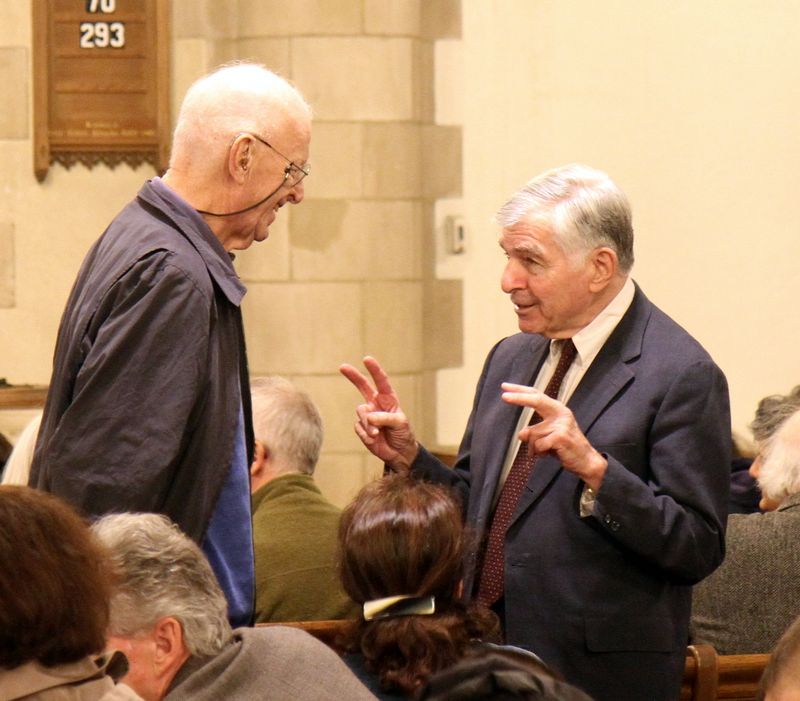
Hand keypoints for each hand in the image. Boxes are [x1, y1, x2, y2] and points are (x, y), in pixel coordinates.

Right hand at [339, 356, 418, 472]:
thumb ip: (385, 417)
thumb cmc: (403, 434)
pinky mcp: (362, 428)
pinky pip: (359, 427)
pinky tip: (374, 439)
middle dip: (353, 376)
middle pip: (362, 386)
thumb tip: (369, 417)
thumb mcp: (400, 423)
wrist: (399, 452)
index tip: (367, 359)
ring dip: (369, 424)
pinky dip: (366, 434)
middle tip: (342, 366)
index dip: (374, 370)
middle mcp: (376, 404)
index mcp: (388, 399)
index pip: (381, 381)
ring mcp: (367, 415)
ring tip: (378, 434)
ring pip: (361, 412)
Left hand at [501, 383, 607, 490]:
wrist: (586, 461)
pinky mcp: (561, 437)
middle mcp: (561, 413)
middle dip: (519, 398)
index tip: (505, 387)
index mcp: (557, 410)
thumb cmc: (565, 447)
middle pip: (536, 401)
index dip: (521, 390)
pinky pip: (538, 444)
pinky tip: (549, 454)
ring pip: (532, 433)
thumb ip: (534, 432)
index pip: (537, 395)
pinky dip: (539, 452)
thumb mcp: (546, 437)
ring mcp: (562, 424)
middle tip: (503, 396)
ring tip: (544, 452)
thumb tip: (522, 434)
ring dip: (533, 447)